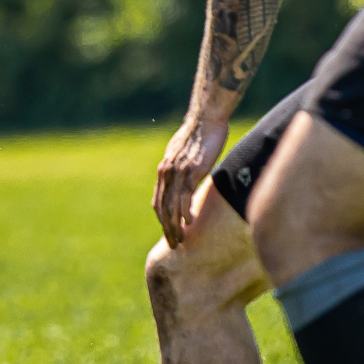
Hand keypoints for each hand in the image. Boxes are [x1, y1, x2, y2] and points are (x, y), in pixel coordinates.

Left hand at [154, 113, 230, 247]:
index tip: (168, 232)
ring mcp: (177, 173)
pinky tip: (189, 223)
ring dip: (175, 226)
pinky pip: (184, 197)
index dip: (162, 219)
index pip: (158, 201)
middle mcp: (166, 173)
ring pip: (171, 206)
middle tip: (173, 244)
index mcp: (163, 170)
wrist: (206, 119)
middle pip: (162, 208)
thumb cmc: (199, 136)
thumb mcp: (184, 155)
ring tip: (180, 240)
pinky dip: (185, 212)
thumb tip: (186, 180)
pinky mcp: (191, 171)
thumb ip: (181, 169)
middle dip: (166, 229)